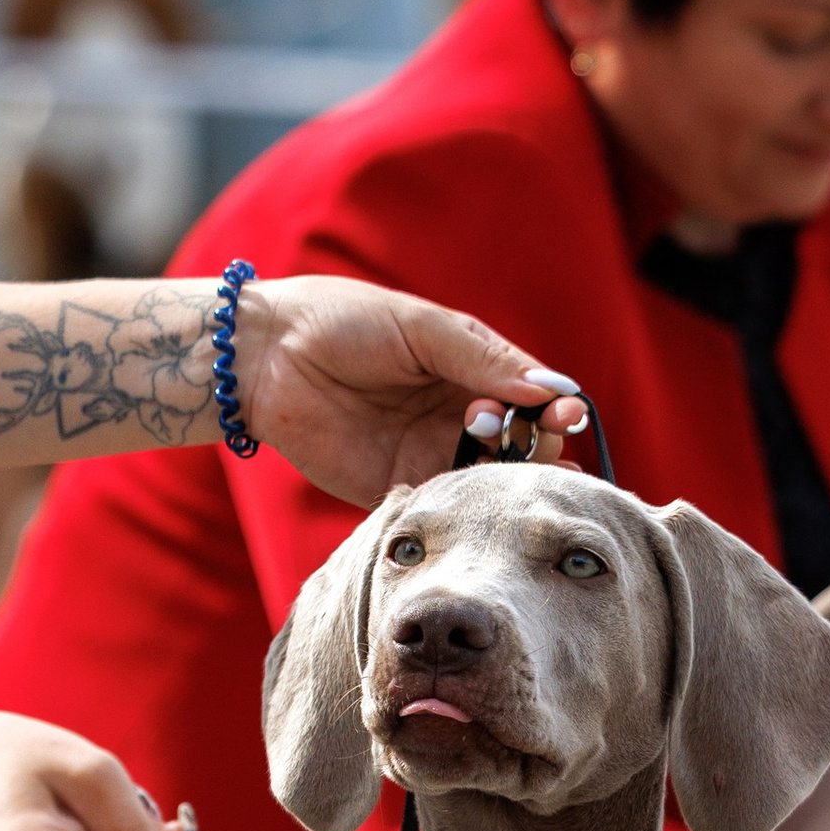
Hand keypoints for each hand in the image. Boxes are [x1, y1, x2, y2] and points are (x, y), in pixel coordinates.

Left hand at [237, 274, 590, 506]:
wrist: (265, 357)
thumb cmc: (343, 323)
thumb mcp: (420, 328)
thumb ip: (482, 359)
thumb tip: (551, 388)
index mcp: (472, 371)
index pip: (534, 397)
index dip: (555, 409)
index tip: (564, 414)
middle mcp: (458, 417)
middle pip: (522, 446)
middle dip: (532, 444)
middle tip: (509, 430)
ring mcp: (428, 455)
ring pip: (488, 482)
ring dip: (500, 477)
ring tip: (482, 452)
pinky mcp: (396, 489)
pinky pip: (442, 508)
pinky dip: (460, 506)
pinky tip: (460, 493)